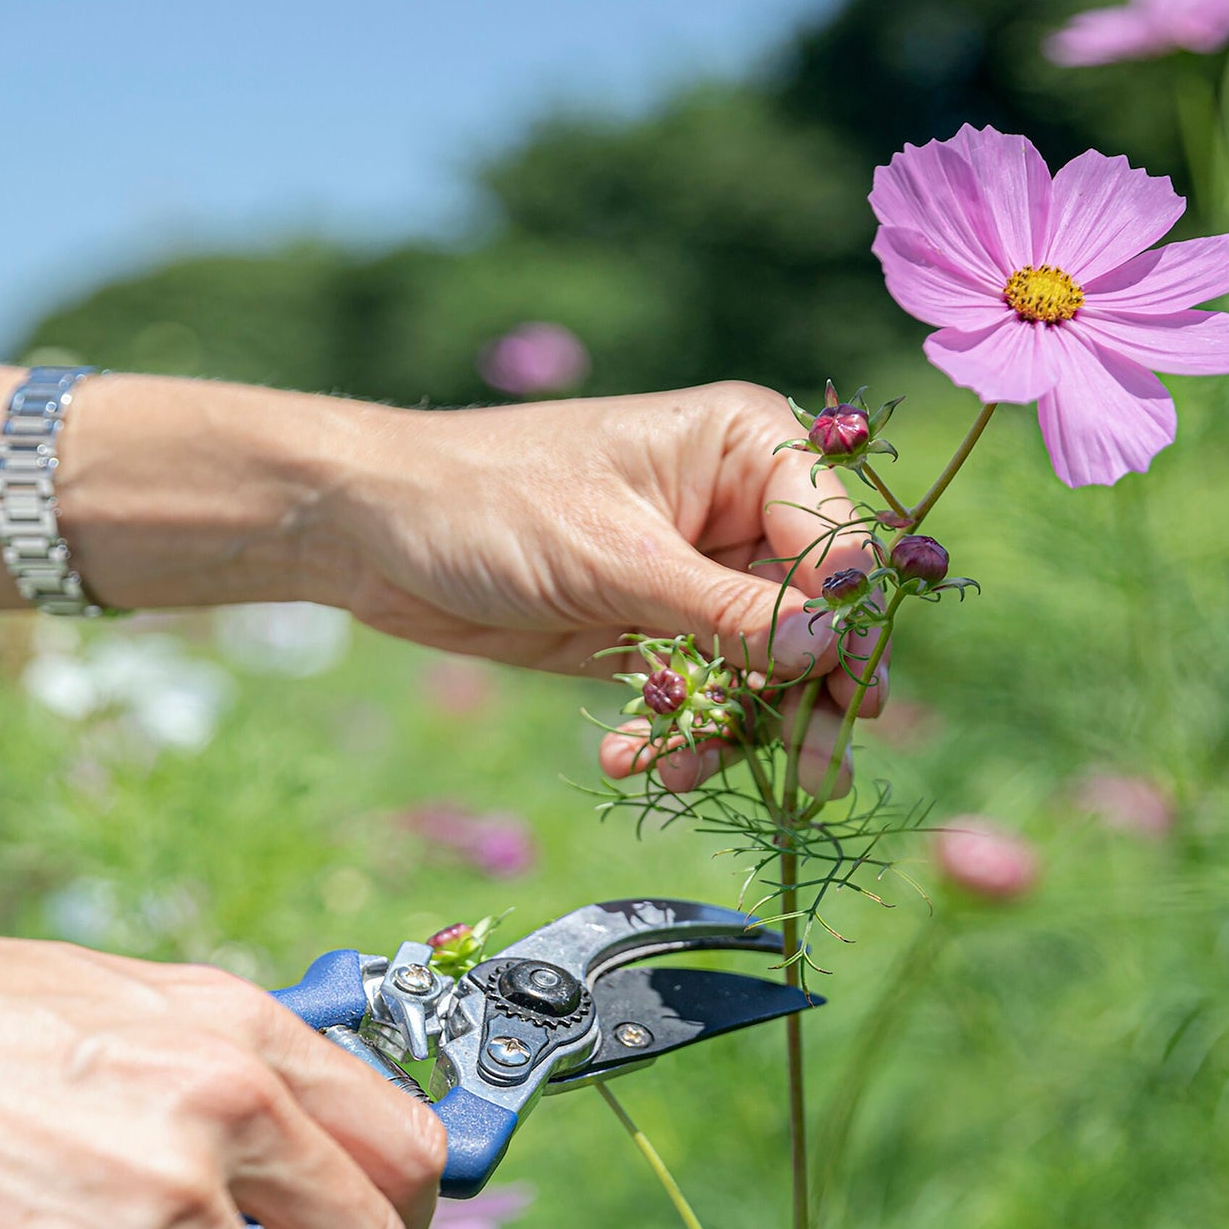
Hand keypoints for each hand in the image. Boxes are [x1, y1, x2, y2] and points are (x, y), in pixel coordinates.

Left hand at [314, 380, 888, 796]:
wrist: (379, 532)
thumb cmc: (491, 505)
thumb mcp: (615, 560)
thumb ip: (726, 610)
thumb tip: (827, 649)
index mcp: (746, 449)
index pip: (840, 544)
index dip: (849, 625)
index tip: (843, 697)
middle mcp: (737, 508)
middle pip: (815, 619)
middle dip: (809, 700)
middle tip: (817, 779)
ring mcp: (697, 574)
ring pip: (762, 671)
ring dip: (737, 733)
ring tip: (692, 778)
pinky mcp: (654, 627)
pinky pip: (701, 694)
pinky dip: (678, 734)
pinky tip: (633, 759)